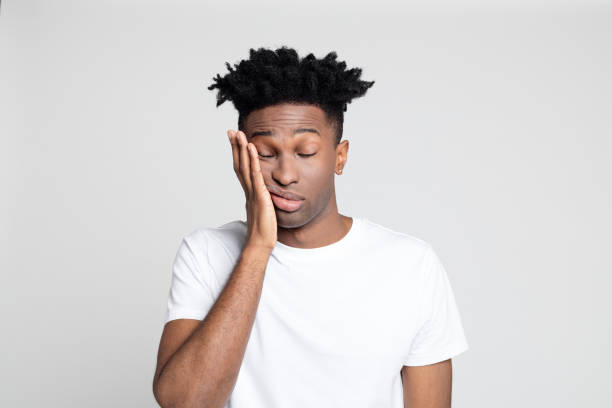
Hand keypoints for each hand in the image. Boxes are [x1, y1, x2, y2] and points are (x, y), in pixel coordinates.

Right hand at [228, 129, 276, 249]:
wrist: (261, 243)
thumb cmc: (263, 230)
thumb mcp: (263, 210)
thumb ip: (263, 200)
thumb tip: (265, 194)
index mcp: (249, 192)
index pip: (241, 169)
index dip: (237, 155)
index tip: (234, 141)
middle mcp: (248, 190)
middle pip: (239, 164)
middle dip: (235, 147)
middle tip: (231, 131)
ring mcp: (253, 192)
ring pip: (245, 167)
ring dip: (241, 149)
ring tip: (239, 134)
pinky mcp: (260, 196)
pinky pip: (255, 175)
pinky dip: (253, 160)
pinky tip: (251, 148)